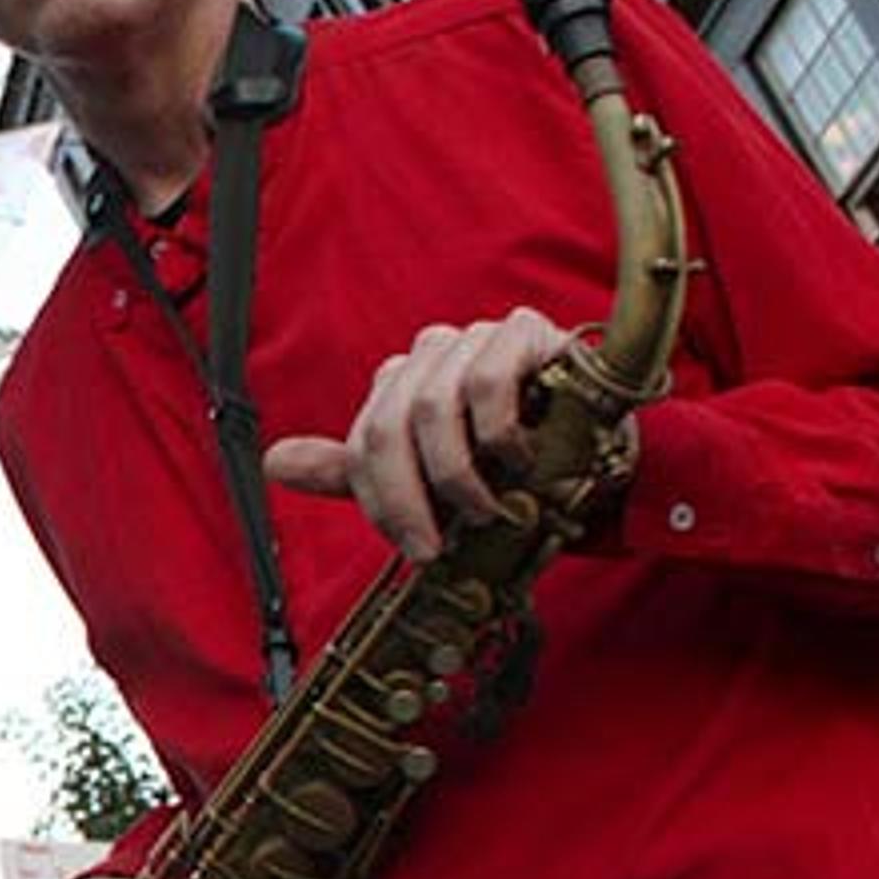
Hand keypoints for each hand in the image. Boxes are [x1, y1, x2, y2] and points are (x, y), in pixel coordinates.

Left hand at [263, 309, 621, 562]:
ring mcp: (474, 338)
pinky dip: (498, 434)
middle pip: (387, 425)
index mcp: (399, 387)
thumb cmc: (515, 468)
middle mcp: (429, 356)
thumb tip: (274, 463)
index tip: (414, 546)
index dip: (382, 501)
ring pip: (432, 407)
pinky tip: (519, 458)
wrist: (605, 450)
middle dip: (406, 496)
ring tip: (486, 509)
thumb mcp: (434, 481)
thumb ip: (358, 473)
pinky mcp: (522, 332)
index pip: (363, 443)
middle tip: (434, 546)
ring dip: (456, 473)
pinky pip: (487, 381)